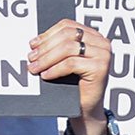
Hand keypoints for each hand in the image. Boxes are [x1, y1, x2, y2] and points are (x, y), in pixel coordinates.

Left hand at [29, 19, 111, 134]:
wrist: (86, 109)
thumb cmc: (75, 85)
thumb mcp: (64, 62)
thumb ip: (57, 49)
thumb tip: (35, 43)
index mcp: (93, 36)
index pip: (68, 26)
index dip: (48, 34)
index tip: (33, 44)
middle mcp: (101, 42)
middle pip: (67, 36)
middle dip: (45, 47)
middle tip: (31, 58)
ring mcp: (103, 54)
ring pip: (68, 48)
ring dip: (47, 58)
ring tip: (34, 68)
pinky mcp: (100, 67)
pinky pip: (71, 63)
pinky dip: (55, 69)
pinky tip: (45, 75)